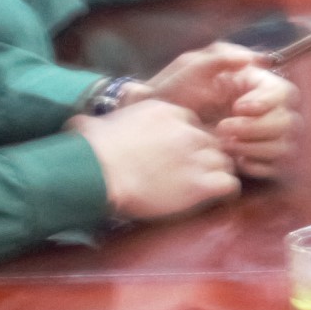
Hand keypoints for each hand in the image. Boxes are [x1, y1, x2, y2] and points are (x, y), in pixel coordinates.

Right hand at [83, 98, 241, 225]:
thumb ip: (101, 121)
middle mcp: (186, 131)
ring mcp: (196, 157)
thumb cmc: (90, 149)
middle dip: (206, 156)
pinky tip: (219, 197)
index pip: (192, 123)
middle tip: (196, 171)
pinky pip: (229, 184)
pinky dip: (227, 191)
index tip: (180, 153)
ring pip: (225, 162)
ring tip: (209, 185)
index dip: (188, 140)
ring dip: (218, 172)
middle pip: (211, 142)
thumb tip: (81, 124)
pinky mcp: (200, 183)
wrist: (98, 171)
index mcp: (166, 112)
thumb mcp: (96, 123)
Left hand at [154, 43, 299, 177]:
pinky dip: (258, 165)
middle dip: (256, 128)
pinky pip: (276, 167)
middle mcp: (270, 110)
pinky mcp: (262, 160)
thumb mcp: (193, 68)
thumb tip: (250, 59)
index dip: (266, 102)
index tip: (237, 107)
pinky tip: (236, 161)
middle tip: (223, 129)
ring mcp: (267, 137)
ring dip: (255, 147)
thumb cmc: (176, 92)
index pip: (284, 93)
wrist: (160, 127)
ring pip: (285, 145)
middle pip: (288, 121)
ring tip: (224, 145)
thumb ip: (220, 57)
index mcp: (259, 85)